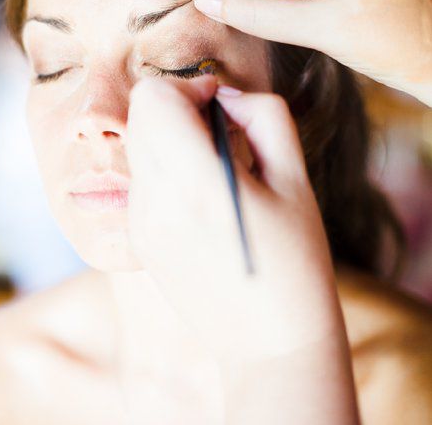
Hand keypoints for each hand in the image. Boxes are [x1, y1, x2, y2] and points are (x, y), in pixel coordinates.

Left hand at [125, 76, 347, 362]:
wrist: (269, 344)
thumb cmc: (295, 261)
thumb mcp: (295, 180)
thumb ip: (263, 117)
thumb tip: (225, 94)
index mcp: (196, 183)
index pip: (153, 97)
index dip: (187, 88)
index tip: (220, 107)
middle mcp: (155, 200)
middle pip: (139, 115)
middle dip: (176, 110)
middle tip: (219, 135)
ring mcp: (138, 222)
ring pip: (138, 146)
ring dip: (170, 141)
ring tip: (214, 172)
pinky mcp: (135, 238)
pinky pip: (141, 180)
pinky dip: (166, 173)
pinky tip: (202, 203)